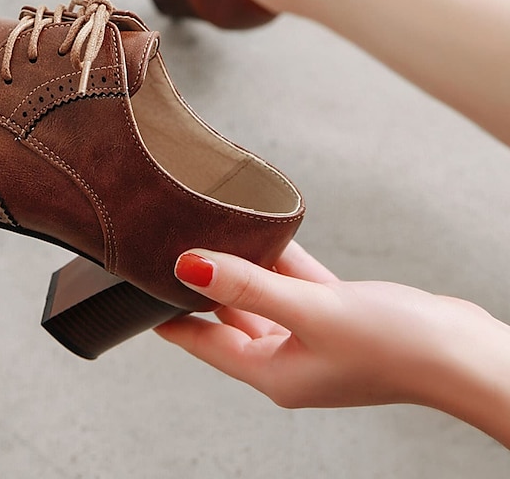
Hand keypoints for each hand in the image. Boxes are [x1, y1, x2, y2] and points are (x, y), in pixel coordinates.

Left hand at [156, 242, 509, 444]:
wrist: (463, 352)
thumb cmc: (395, 348)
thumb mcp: (310, 312)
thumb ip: (248, 287)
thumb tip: (188, 267)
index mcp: (271, 372)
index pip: (202, 343)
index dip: (169, 318)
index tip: (140, 294)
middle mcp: (287, 357)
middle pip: (228, 317)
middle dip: (202, 286)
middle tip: (172, 251)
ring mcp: (312, 337)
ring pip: (264, 295)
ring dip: (244, 266)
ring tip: (214, 232)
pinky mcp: (336, 316)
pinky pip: (297, 285)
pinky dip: (282, 261)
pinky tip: (269, 232)